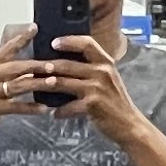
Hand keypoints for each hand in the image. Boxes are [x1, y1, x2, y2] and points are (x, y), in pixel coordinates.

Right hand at [0, 33, 82, 137]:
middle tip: (53, 65)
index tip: (35, 28)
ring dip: (37, 84)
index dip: (21, 38)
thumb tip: (33, 65)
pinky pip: (16, 107)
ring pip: (18, 86)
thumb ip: (8, 71)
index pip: (6, 48)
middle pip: (16, 67)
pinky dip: (31, 108)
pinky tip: (44, 109)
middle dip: (36, 66)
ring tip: (53, 83)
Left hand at [34, 31, 147, 146]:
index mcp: (106, 63)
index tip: (54, 42)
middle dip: (49, 65)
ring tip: (38, 86)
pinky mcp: (92, 104)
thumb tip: (68, 64)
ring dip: (48, 85)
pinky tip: (54, 114)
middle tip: (36, 67)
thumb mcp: (108, 79)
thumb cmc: (116, 102)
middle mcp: (102, 72)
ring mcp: (97, 88)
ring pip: (64, 83)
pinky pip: (69, 106)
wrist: (129, 124)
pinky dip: (60, 111)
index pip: (87, 43)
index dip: (69, 41)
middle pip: (68, 64)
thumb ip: (93, 69)